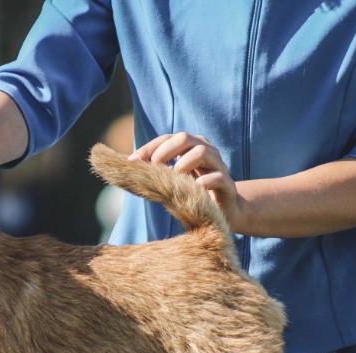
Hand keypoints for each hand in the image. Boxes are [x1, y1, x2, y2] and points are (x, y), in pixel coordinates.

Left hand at [129, 133, 246, 230]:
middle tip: (154, 167)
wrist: (224, 212)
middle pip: (185, 138)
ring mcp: (218, 166)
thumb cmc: (193, 193)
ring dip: (184, 163)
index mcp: (190, 147)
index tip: (132, 162)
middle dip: (166, 150)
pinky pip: (217, 177)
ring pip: (203, 152)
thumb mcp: (173, 181)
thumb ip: (156, 172)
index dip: (149, 148)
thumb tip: (128, 168)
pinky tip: (193, 190)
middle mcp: (205, 151)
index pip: (167, 139)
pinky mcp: (228, 185)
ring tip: (173, 177)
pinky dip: (204, 182)